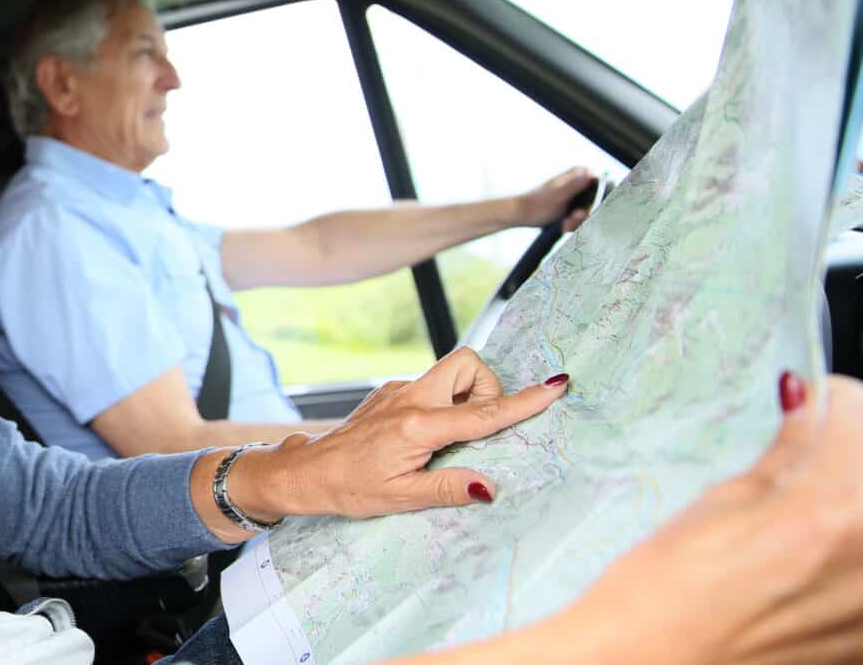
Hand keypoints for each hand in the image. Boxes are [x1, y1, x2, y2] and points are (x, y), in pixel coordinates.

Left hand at [229, 348, 566, 519]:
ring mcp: (398, 391)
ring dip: (466, 397)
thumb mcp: (400, 499)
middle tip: (479, 427)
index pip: (483, 412)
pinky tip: (428, 439)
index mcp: (417, 426)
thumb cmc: (349, 487)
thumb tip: (490, 488)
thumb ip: (448, 490)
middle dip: (488, 387)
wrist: (306, 471)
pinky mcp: (391, 393)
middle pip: (467, 364)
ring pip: (451, 373)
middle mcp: (409, 398)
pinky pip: (432, 386)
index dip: (523, 401)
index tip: (556, 385)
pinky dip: (445, 404)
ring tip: (452, 439)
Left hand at [512, 167, 595, 229]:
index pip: (601, 184)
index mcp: (576, 174)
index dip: (598, 200)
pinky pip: (583, 216)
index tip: (588, 211)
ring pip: (590, 210)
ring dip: (580, 221)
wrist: (521, 215)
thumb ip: (573, 186)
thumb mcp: (556, 196)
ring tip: (565, 224)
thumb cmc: (534, 205)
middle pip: (597, 200)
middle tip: (571, 220)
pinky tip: (564, 226)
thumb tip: (587, 173)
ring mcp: (576, 194)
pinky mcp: (573, 205)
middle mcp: (578, 181)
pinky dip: (575, 223)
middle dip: (586, 214)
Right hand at [538, 373, 862, 664]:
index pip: (856, 410)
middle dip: (840, 457)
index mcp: (832, 510)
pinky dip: (843, 565)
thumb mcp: (717, 504)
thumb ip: (785, 453)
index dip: (821, 404)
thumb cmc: (661, 593)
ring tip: (795, 533)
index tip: (802, 412)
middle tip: (798, 468)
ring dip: (841, 510)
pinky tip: (805, 576)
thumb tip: (808, 400)